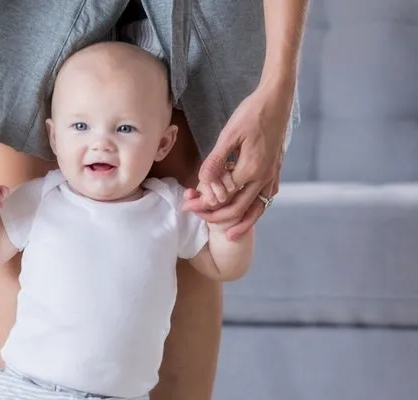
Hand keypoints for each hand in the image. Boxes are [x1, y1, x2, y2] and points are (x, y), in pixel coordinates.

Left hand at [184, 83, 292, 239]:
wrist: (277, 100)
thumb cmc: (251, 114)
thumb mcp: (229, 135)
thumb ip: (216, 161)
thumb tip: (203, 181)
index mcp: (251, 170)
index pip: (222, 197)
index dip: (202, 203)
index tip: (186, 202)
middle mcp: (264, 178)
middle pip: (238, 209)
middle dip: (215, 216)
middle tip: (195, 214)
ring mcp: (272, 175)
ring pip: (257, 209)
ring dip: (241, 222)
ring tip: (229, 235)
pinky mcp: (276, 171)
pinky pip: (266, 199)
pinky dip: (256, 210)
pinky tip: (248, 213)